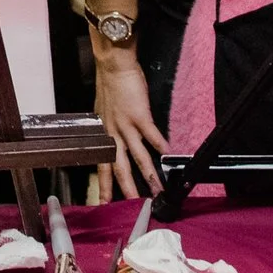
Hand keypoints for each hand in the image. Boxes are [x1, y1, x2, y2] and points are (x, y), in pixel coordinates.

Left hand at [93, 50, 168, 200]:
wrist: (113, 65)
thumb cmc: (110, 85)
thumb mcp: (104, 111)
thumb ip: (111, 128)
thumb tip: (118, 140)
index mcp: (104, 133)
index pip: (102, 164)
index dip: (103, 184)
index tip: (104, 202)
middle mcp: (113, 133)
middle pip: (119, 167)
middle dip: (126, 189)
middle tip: (132, 206)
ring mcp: (126, 125)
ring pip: (137, 156)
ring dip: (149, 175)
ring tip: (158, 190)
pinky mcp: (139, 115)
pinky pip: (151, 135)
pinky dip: (161, 146)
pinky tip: (169, 155)